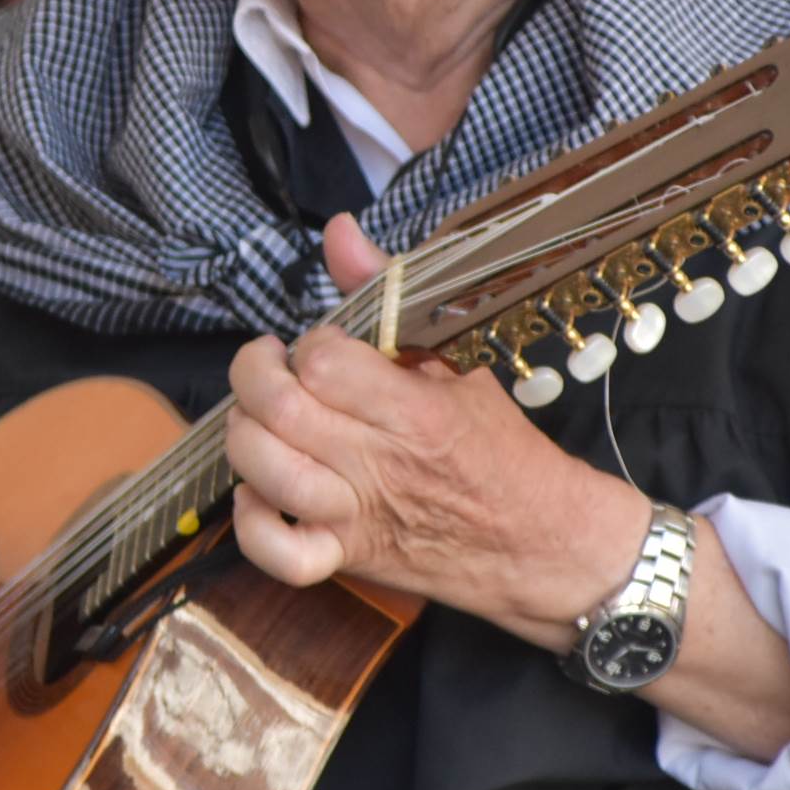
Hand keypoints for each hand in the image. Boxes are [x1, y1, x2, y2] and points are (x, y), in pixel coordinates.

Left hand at [223, 213, 652, 643]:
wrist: (544, 543)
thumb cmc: (499, 448)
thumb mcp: (456, 364)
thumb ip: (386, 296)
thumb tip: (338, 231)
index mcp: (414, 411)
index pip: (322, 363)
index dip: (306, 346)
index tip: (319, 348)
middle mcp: (380, 463)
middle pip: (280, 412)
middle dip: (254, 377)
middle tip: (269, 369)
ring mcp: (359, 515)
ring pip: (266, 473)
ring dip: (246, 438)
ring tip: (263, 421)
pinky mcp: (349, 558)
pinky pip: (281, 556)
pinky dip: (254, 524)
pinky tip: (259, 492)